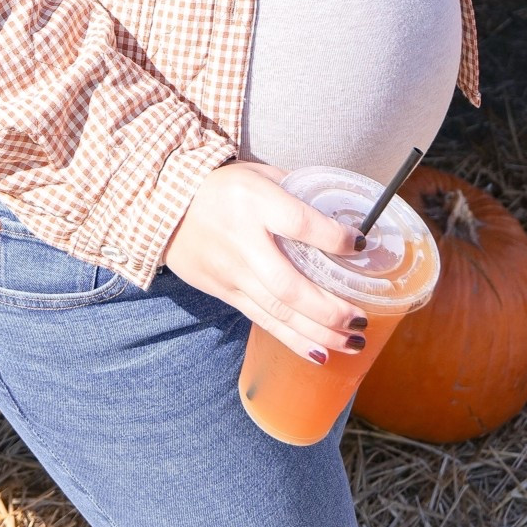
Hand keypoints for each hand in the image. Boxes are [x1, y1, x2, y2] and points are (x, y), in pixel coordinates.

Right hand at [165, 163, 369, 363]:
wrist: (165, 202)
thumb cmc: (223, 185)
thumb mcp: (259, 173)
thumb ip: (297, 192)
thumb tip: (343, 215)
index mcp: (254, 201)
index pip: (300, 223)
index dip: (334, 239)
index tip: (361, 246)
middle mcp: (242, 240)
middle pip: (290, 285)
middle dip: (330, 309)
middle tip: (360, 318)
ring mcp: (231, 271)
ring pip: (278, 312)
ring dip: (320, 332)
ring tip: (354, 342)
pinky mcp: (224, 291)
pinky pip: (262, 320)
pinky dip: (292, 339)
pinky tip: (319, 352)